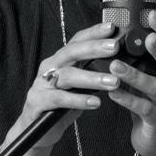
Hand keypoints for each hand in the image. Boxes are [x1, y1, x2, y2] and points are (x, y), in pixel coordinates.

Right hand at [12, 22, 121, 150]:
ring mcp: (41, 84)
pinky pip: (60, 98)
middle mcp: (49, 68)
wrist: (36, 129)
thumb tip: (119, 62)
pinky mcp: (38, 102)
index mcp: (59, 60)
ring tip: (113, 82)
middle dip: (94, 48)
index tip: (112, 27)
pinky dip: (78, 99)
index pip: (76, 41)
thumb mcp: (78, 85)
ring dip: (92, 78)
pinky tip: (95, 102)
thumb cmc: (62, 104)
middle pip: (71, 52)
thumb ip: (92, 73)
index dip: (93, 33)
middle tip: (115, 47)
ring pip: (67, 76)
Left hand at [107, 10, 155, 155]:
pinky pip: (144, 109)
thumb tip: (121, 35)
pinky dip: (128, 100)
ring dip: (135, 76)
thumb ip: (140, 62)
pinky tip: (113, 92)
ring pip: (155, 87)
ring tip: (115, 66)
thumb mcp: (147, 80)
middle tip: (147, 37)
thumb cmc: (149, 106)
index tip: (152, 14)